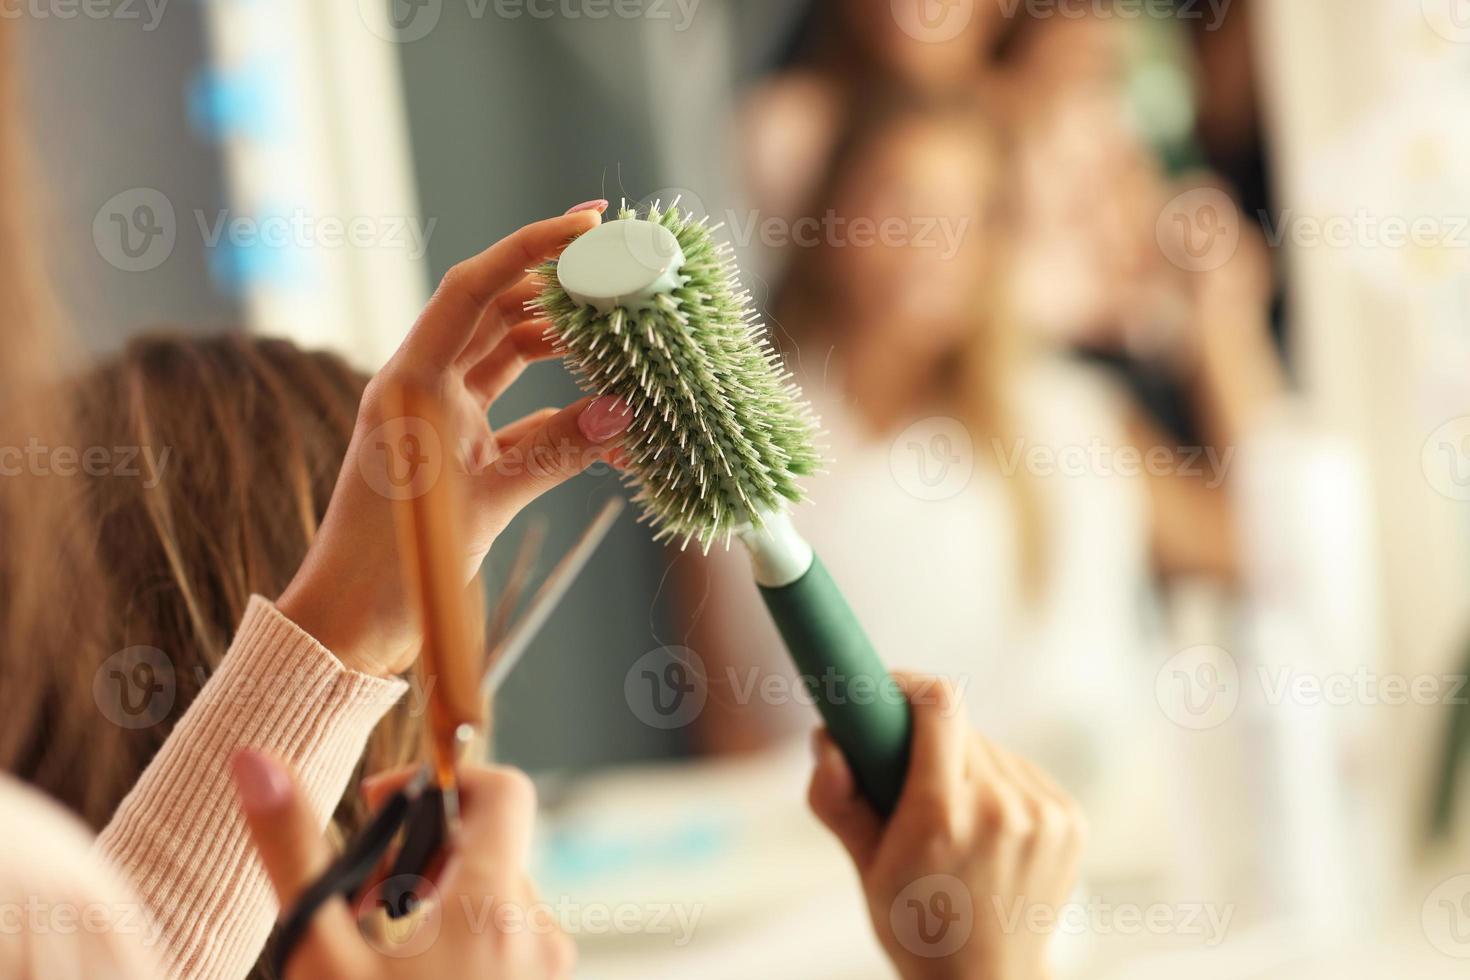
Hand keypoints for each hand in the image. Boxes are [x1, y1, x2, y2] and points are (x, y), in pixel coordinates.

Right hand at [230, 751, 574, 979]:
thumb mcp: (316, 952)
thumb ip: (291, 847)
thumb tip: (256, 758)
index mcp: (494, 905)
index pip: (504, 790)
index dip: (442, 782)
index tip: (381, 814)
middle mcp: (539, 934)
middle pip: (490, 848)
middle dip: (421, 861)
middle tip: (358, 908)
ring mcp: (548, 976)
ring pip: (496, 901)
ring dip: (437, 911)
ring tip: (376, 962)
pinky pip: (507, 947)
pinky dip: (460, 949)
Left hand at [277, 203, 630, 675]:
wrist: (353, 626)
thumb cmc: (398, 565)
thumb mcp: (489, 501)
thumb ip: (561, 452)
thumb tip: (628, 411)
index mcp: (411, 380)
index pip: (475, 287)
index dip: (532, 247)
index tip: (590, 222)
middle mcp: (422, 387)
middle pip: (495, 311)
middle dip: (554, 286)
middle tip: (615, 266)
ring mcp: (440, 418)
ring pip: (508, 358)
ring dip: (560, 343)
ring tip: (617, 330)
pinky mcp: (457, 452)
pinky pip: (517, 411)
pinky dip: (559, 406)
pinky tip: (604, 407)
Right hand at [808, 673, 1085, 979]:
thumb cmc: (915, 923)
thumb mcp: (863, 865)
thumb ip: (836, 798)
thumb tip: (825, 736)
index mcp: (943, 817)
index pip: (940, 704)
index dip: (909, 684)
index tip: (887, 691)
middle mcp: (1002, 809)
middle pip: (959, 727)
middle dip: (926, 737)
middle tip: (903, 769)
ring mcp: (1044, 814)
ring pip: (989, 748)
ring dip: (962, 763)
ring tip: (948, 815)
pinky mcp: (1070, 817)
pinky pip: (1019, 771)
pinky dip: (996, 784)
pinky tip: (984, 827)